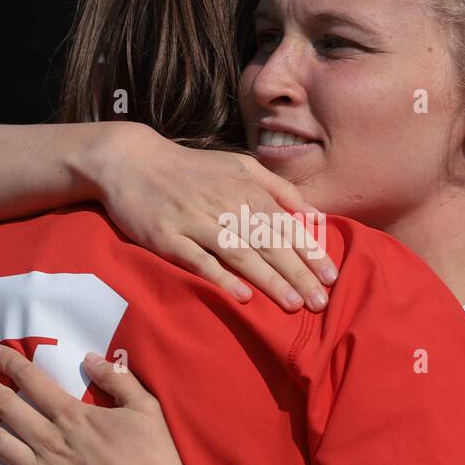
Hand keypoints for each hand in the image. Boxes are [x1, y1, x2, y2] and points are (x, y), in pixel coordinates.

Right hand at [88, 123, 336, 312]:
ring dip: (268, 280)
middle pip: (267, 242)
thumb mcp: (239, 166)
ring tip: (292, 303)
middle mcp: (224, 205)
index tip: (331, 278)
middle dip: (297, 273)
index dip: (309, 252)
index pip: (285, 225)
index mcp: (245, 189)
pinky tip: (242, 297)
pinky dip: (220, 278)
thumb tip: (314, 214)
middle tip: (321, 302)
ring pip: (238, 253)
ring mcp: (194, 221)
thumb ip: (279, 189)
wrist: (132, 161)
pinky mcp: (167, 237)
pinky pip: (198, 260)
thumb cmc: (192, 169)